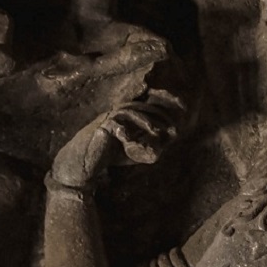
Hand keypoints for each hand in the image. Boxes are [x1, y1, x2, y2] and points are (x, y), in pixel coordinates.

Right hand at [49, 94, 182, 190]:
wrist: (85, 163)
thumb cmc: (111, 154)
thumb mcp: (136, 150)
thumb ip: (152, 143)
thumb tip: (171, 138)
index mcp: (127, 114)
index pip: (147, 104)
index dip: (163, 104)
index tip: (181, 110)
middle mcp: (118, 112)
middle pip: (141, 106)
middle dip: (159, 115)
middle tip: (172, 127)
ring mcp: (108, 117)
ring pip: (129, 111)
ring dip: (146, 120)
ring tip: (157, 131)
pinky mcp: (101, 127)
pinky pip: (116, 124)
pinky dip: (128, 131)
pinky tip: (135, 140)